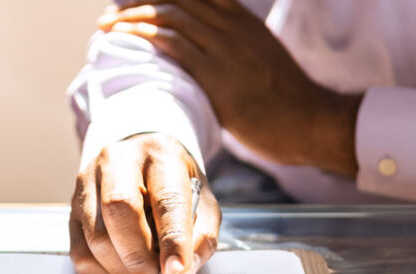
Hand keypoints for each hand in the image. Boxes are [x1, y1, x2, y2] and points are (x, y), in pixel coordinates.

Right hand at [70, 133, 219, 273]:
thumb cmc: (174, 186)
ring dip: (121, 270)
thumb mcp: (203, 203)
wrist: (140, 161)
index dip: (172, 240)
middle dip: (138, 258)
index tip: (176, 273)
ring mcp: (87, 184)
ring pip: (96, 237)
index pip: (166, 199)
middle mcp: (117, 161)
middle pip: (119, 210)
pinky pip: (79, 253)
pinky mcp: (71, 209)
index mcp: (160, 154)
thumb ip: (201, 237)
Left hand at [98, 0, 361, 176]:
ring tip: (107, 25)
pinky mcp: (216, 73)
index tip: (133, 1)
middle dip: (138, 2)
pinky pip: (173, 44)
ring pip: (169, 16)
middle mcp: (232, 26)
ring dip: (131, 17)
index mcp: (242, 20)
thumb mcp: (257, 62)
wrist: (308, 120)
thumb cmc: (283, 102)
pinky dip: (143, 36)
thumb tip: (202, 62)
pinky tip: (124, 37)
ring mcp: (224, 48)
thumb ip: (231, 52)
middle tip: (111, 13)